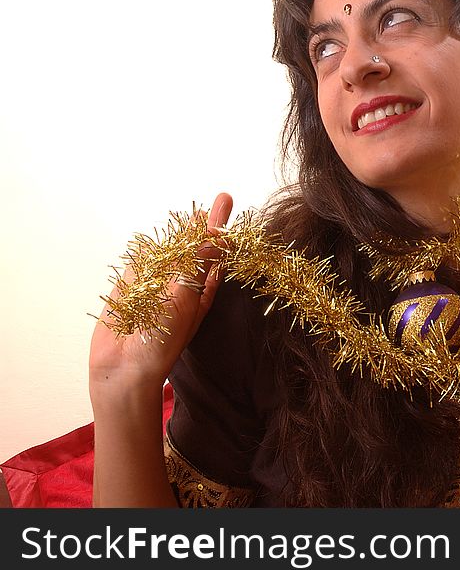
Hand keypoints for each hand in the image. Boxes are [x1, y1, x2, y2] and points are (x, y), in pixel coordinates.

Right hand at [89, 192, 232, 389]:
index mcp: (201, 290)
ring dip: (176, 237)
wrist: (123, 367)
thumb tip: (215, 236)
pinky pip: (139, 262)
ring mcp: (155, 283)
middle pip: (192, 248)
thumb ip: (196, 266)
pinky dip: (143, 254)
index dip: (220, 230)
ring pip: (166, 252)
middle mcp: (181, 284)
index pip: (213, 253)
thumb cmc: (162, 339)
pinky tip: (148, 249)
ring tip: (192, 217)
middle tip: (218, 202)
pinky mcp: (131, 285)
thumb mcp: (186, 299)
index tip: (227, 203)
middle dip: (202, 226)